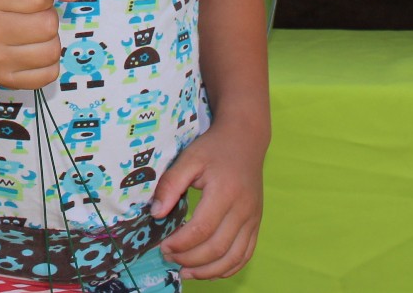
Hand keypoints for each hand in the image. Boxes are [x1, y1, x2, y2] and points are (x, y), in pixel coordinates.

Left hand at [153, 121, 266, 279]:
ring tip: (186, 272)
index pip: (202, 229)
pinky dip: (228, 268)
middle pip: (217, 248)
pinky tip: (210, 270)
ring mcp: (253, 218)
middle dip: (190, 259)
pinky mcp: (256, 223)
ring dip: (208, 271)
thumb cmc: (213, 148)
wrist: (245, 139)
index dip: (181, 243)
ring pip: (233, 257)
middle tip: (170, 258)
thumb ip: (171, 184)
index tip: (163, 246)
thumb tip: (156, 213)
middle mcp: (243, 209)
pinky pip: (246, 254)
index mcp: (225, 192)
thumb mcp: (189, 158)